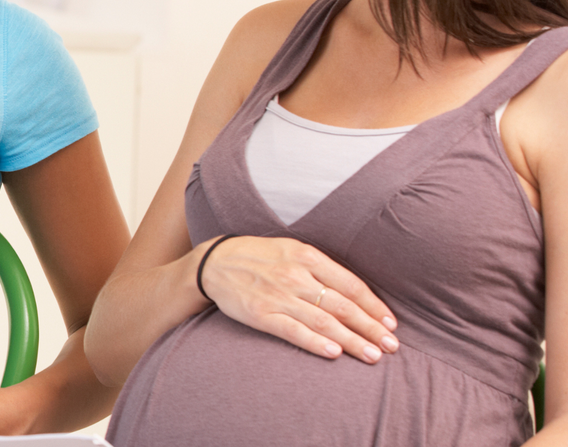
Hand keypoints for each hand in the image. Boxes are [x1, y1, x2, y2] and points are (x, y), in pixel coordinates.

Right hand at [196, 235, 399, 363]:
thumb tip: (355, 291)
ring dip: (352, 341)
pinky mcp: (261, 315)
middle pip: (343, 307)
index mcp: (307, 256)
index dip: (374, 306)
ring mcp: (278, 297)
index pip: (351, 285)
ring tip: (373, 356)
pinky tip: (335, 353)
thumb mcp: (291, 248)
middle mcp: (296, 276)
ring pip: (324, 322)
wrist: (213, 263)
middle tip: (392, 347)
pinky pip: (294, 331)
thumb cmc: (258, 256)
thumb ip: (321, 267)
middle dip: (371, 329)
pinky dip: (316, 343)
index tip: (390, 324)